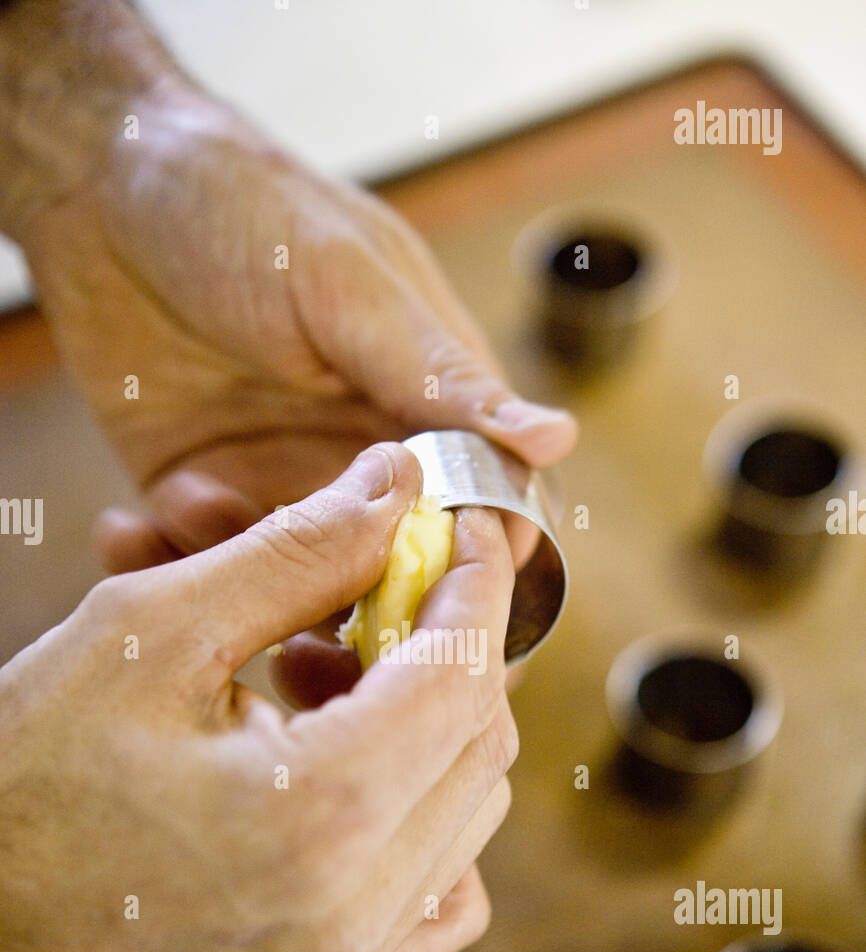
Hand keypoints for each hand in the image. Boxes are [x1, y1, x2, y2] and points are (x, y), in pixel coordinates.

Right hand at [0, 445, 517, 951]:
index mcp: (319, 813)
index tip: (465, 528)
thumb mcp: (150, 631)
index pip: (466, 673)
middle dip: (450, 650)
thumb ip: (296, 552)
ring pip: (467, 817)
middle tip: (376, 594)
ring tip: (324, 679)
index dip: (477, 584)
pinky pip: (436, 900)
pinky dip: (424, 822)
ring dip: (429, 728)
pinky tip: (347, 774)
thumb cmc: (23, 777)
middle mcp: (354, 913)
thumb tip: (396, 486)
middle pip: (481, 745)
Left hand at [18, 84, 574, 573]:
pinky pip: (209, 564)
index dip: (474, 562)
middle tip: (313, 603)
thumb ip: (442, 376)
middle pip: (394, 568)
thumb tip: (558, 439)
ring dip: (262, 585)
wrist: (95, 184)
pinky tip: (154, 509)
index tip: (442, 598)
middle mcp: (361, 457)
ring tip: (210, 515)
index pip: (483, 506)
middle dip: (361, 600)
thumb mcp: (351, 285)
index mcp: (424, 402)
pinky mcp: (200, 497)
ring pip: (300, 587)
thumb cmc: (243, 206)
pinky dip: (186, 555)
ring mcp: (281, 483)